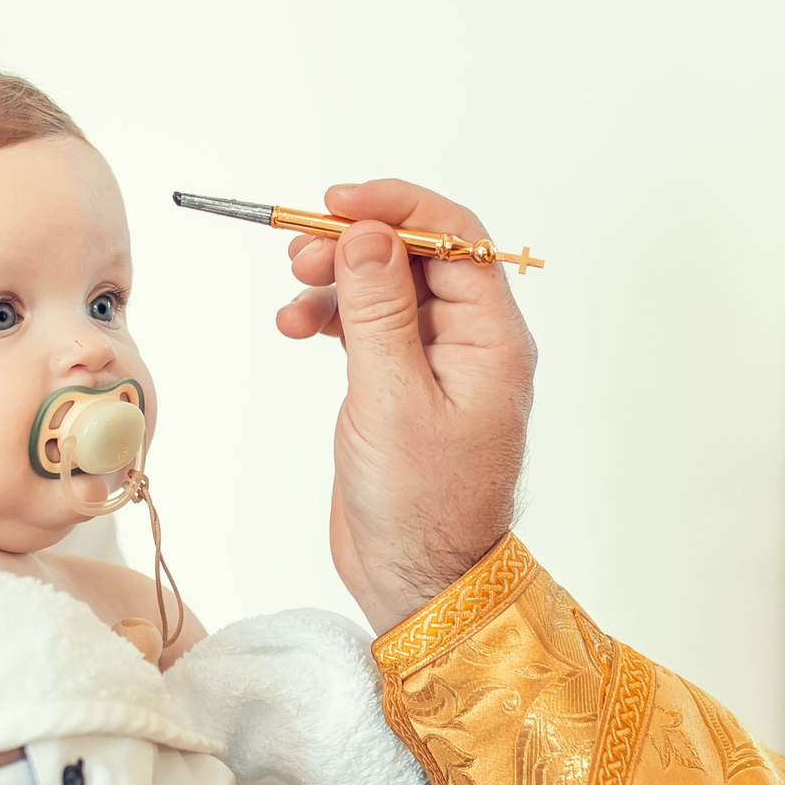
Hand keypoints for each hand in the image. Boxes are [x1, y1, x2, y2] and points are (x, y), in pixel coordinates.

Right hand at [277, 180, 536, 631]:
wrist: (419, 580)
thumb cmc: (422, 504)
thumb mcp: (392, 398)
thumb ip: (380, 309)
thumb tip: (369, 234)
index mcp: (492, 339)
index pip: (455, 239)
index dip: (398, 208)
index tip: (338, 203)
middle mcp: (471, 342)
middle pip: (416, 257)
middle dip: (356, 243)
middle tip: (299, 252)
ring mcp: (436, 364)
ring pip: (386, 289)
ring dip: (336, 281)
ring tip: (292, 296)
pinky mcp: (402, 386)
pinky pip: (369, 327)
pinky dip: (332, 318)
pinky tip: (296, 327)